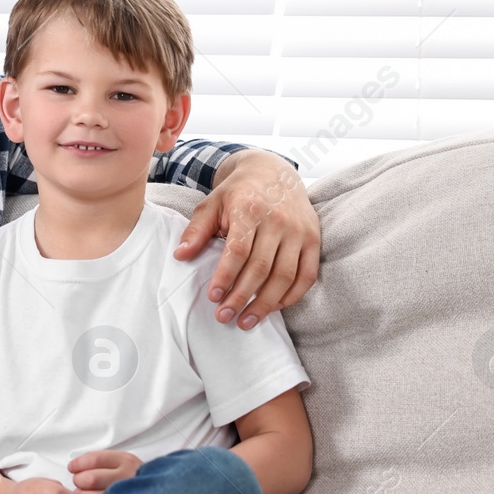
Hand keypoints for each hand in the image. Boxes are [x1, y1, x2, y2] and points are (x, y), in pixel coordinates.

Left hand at [67, 449, 142, 493]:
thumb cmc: (133, 479)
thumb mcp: (122, 463)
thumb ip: (101, 462)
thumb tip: (75, 466)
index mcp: (126, 461)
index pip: (94, 459)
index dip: (78, 464)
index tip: (72, 467)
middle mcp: (128, 477)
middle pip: (90, 478)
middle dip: (79, 480)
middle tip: (80, 482)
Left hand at [174, 149, 320, 329]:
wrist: (273, 172)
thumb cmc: (237, 193)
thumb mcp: (211, 204)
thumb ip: (196, 230)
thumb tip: (180, 255)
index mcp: (249, 209)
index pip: (238, 250)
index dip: (226, 277)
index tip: (213, 297)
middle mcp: (278, 220)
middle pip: (261, 268)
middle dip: (241, 297)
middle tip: (224, 317)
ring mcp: (299, 230)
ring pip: (285, 276)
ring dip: (265, 304)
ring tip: (246, 321)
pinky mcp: (313, 239)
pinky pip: (307, 275)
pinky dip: (291, 296)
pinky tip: (273, 308)